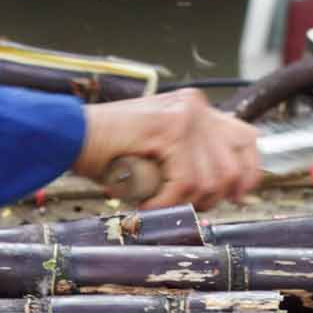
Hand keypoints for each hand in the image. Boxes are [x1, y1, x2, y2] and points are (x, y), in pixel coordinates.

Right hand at [74, 91, 262, 212]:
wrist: (66, 136)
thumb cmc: (103, 149)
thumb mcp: (157, 152)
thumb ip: (188, 160)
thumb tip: (220, 190)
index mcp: (195, 108)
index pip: (246, 140)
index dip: (246, 174)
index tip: (233, 196)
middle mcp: (195, 106)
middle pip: (235, 165)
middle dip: (212, 197)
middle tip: (184, 205)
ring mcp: (185, 115)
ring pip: (211, 180)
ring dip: (184, 202)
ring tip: (157, 201)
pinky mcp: (170, 128)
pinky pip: (185, 183)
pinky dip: (166, 202)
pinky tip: (147, 202)